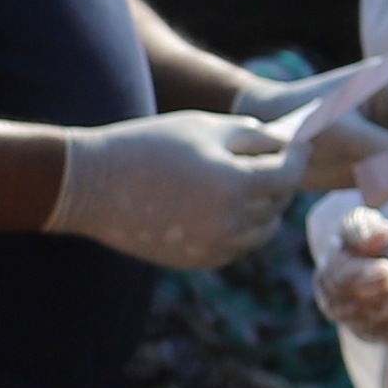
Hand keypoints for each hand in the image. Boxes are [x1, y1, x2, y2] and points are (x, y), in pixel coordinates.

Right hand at [45, 110, 302, 270]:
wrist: (90, 185)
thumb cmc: (147, 146)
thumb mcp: (203, 127)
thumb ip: (252, 135)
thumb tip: (285, 144)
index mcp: (235, 183)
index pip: (290, 172)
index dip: (297, 154)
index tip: (296, 144)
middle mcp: (230, 221)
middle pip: (279, 201)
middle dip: (279, 178)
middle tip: (271, 161)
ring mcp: (213, 246)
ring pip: (264, 229)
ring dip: (264, 207)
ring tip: (246, 186)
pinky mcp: (196, 260)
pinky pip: (237, 246)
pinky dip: (240, 229)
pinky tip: (222, 208)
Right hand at [312, 202, 387, 345]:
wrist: (379, 262)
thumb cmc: (369, 241)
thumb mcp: (365, 225)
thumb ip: (365, 228)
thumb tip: (377, 236)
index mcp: (328, 274)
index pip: (342, 282)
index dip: (368, 278)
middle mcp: (334, 303)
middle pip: (357, 309)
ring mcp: (353, 322)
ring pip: (374, 326)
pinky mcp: (374, 334)